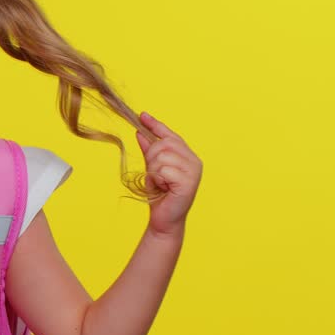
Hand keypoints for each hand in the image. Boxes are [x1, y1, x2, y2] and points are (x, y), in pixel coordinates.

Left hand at [134, 111, 201, 236]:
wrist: (164, 220)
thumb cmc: (159, 196)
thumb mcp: (152, 169)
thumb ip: (149, 150)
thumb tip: (140, 132)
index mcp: (187, 156)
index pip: (170, 135)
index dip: (155, 125)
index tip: (142, 115)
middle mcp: (194, 160)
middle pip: (163, 144)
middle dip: (151, 158)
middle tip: (154, 175)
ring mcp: (193, 171)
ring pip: (162, 156)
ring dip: (154, 171)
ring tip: (160, 183)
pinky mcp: (189, 182)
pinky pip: (164, 170)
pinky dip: (158, 179)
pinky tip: (164, 188)